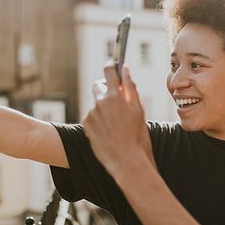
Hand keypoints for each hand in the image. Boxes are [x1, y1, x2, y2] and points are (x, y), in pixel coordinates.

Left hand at [83, 64, 153, 180]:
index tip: (112, 65)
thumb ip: (130, 87)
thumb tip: (126, 70)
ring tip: (115, 124)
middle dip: (104, 88)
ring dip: (102, 108)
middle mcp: (100, 102)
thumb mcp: (138, 110)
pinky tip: (108, 131)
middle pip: (98, 85)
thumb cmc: (136, 134)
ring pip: (96, 103)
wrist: (126, 159)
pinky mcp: (86, 124)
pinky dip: (97, 120)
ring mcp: (91, 113)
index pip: (109, 71)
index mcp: (115, 96)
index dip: (111, 66)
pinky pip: (91, 116)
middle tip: (114, 97)